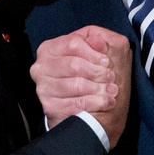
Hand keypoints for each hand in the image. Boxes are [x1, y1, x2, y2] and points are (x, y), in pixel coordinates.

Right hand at [30, 25, 130, 147]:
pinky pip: (76, 103)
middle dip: (97, 72)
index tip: (107, 61)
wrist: (91, 114)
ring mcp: (43, 87)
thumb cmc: (95, 79)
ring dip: (99, 88)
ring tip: (111, 90)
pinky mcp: (50, 107)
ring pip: (76, 84)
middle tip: (111, 77)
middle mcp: (41, 67)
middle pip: (74, 64)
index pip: (73, 43)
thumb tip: (98, 41)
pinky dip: (96, 103)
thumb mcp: (102, 53)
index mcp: (51, 48)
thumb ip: (101, 40)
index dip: (94, 52)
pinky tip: (105, 101)